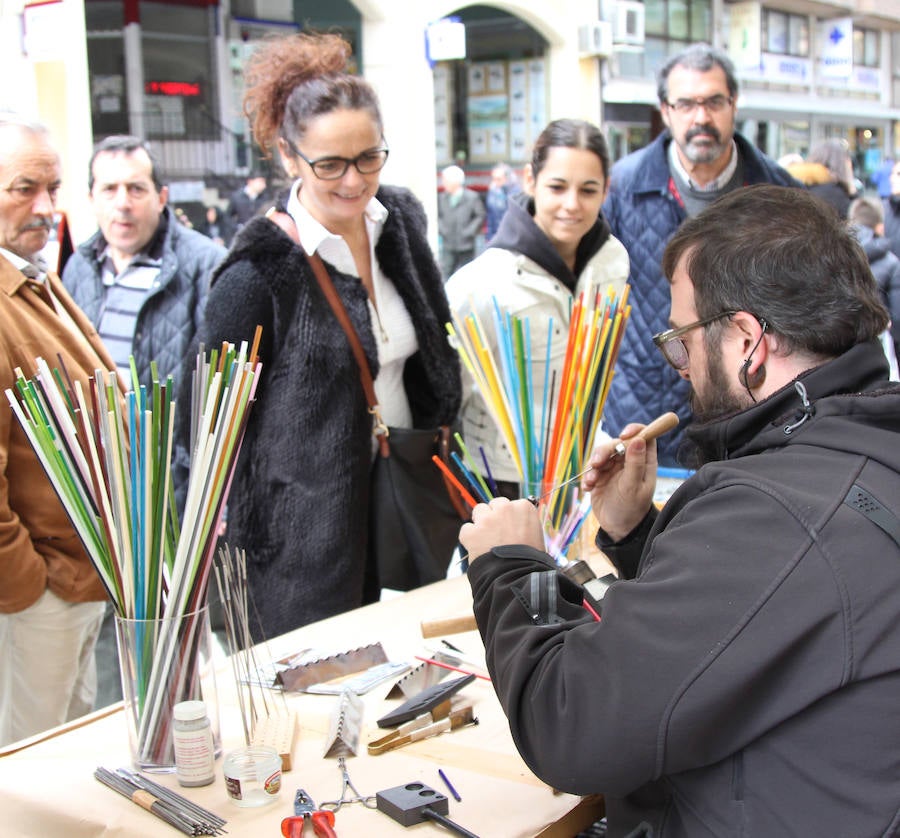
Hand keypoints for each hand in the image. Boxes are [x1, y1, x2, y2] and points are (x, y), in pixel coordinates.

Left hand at [459, 497, 544, 562]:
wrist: (518, 577)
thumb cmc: (531, 560)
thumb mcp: (536, 536)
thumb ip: (523, 524)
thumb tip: (515, 523)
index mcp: (524, 507)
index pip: (512, 505)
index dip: (510, 518)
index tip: (511, 529)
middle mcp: (505, 508)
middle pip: (495, 504)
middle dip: (495, 516)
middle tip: (498, 533)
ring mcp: (487, 519)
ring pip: (479, 510)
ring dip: (481, 522)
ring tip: (487, 540)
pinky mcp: (472, 532)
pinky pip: (466, 529)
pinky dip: (469, 538)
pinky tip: (477, 549)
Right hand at [582, 423, 656, 541]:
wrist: (618, 528)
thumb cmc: (632, 509)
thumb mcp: (634, 487)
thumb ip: (635, 463)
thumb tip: (638, 439)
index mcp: (644, 462)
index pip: (644, 436)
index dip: (635, 430)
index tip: (624, 435)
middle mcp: (629, 461)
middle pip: (617, 443)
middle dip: (605, 451)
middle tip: (597, 463)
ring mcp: (614, 468)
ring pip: (601, 454)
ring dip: (593, 465)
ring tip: (592, 481)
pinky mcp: (600, 476)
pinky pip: (591, 468)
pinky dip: (588, 476)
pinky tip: (588, 487)